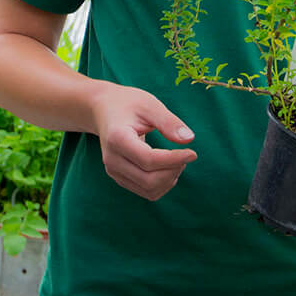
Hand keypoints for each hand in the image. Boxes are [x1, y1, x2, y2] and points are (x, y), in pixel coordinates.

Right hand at [88, 83, 196, 200]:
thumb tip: (189, 139)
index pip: (149, 160)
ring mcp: (114, 171)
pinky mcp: (119, 177)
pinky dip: (162, 184)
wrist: (103, 109)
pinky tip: (169, 168)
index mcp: (117, 138)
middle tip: (185, 154)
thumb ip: (168, 122)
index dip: (174, 160)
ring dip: (170, 179)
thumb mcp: (149, 105)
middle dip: (174, 171)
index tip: (193, 153)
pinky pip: (145, 191)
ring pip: (149, 190)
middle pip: (149, 180)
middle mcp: (112, 159)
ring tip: (178, 160)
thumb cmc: (128, 104)